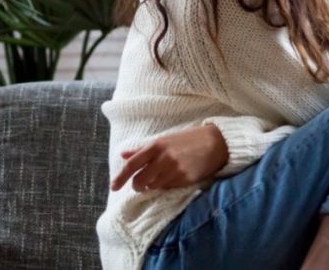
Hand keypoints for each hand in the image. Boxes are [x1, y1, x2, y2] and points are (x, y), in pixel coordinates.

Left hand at [110, 124, 228, 191]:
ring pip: (154, 186)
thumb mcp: (163, 140)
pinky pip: (168, 188)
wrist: (215, 142)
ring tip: (162, 177)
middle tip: (140, 185)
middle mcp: (163, 159)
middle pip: (140, 181)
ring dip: (153, 185)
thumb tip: (123, 155)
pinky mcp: (185, 179)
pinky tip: (174, 176)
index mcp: (155, 146)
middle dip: (137, 186)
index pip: (132, 165)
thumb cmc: (187, 140)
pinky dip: (166, 185)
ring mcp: (174, 170)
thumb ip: (142, 149)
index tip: (113, 187)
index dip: (120, 177)